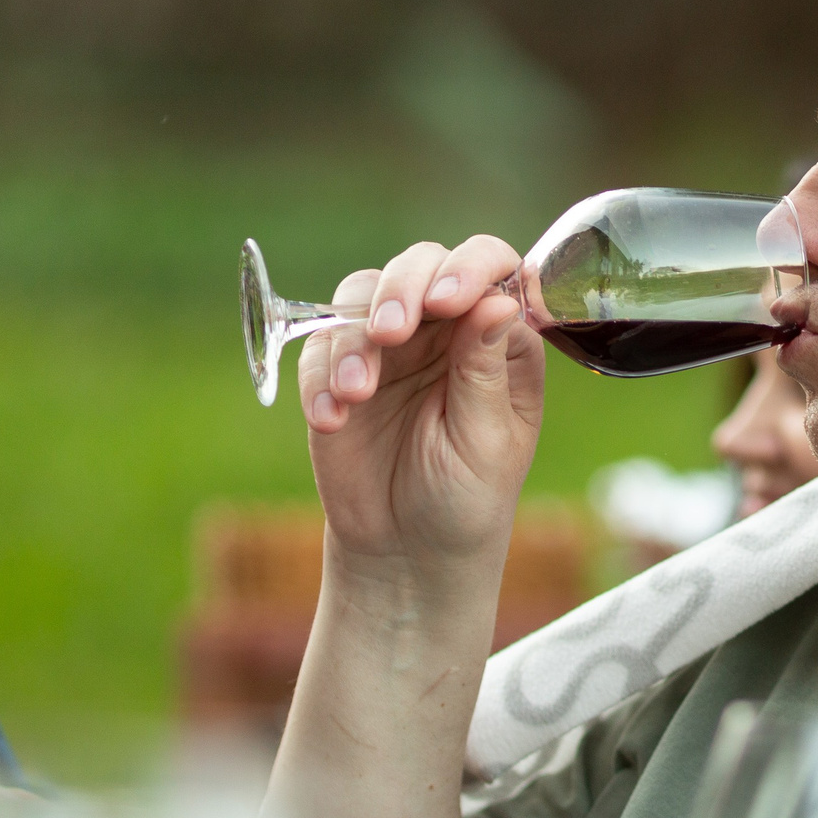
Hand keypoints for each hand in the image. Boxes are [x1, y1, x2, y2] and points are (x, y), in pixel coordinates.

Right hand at [298, 237, 544, 579]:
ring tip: (358, 391)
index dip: (471, 268)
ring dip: (355, 334)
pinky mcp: (338, 372)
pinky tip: (333, 417)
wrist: (407, 553)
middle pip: (421, 264)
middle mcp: (445, 328)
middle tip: (391, 332)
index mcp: (499, 338)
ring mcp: (389, 346)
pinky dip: (321, 377)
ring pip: (362, 292)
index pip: (493, 268)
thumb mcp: (487, 443)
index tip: (448, 301)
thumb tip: (499, 301)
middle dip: (402, 288)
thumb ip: (484, 372)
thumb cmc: (467, 500)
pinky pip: (318, 347)